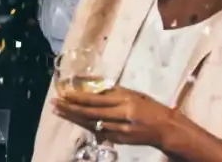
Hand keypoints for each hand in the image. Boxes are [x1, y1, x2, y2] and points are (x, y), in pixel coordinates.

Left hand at [52, 86, 176, 147]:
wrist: (166, 129)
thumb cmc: (149, 107)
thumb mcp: (132, 94)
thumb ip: (110, 91)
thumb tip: (88, 82)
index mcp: (126, 100)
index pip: (97, 99)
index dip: (78, 97)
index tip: (63, 92)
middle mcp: (122, 115)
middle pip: (91, 113)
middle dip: (70, 108)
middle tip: (54, 103)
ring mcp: (120, 130)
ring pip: (91, 124)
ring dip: (73, 117)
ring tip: (57, 110)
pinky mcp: (120, 140)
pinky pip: (98, 131)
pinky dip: (84, 125)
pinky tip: (73, 120)